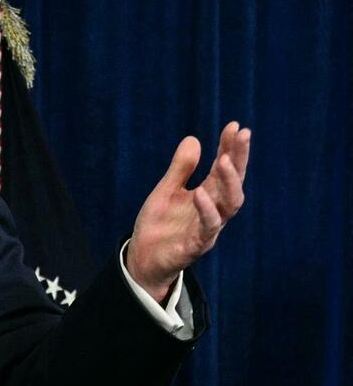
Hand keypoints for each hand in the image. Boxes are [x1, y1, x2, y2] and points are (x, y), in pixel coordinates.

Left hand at [127, 122, 250, 302]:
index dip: (231, 147)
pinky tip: (200, 193)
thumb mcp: (165, 191)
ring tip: (224, 159)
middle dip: (239, 158)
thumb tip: (194, 139)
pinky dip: (206, 210)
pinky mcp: (196, 245)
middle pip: (234, 182)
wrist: (143, 259)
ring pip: (230, 204)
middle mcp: (214, 209)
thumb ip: (180, 169)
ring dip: (229, 181)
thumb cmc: (159, 226)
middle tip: (242, 134)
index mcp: (207, 195)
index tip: (235, 126)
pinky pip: (208, 227)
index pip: (224, 168)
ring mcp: (208, 228)